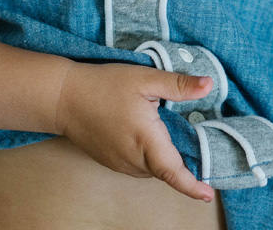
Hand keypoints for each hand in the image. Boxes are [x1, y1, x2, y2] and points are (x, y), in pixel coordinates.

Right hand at [54, 61, 216, 201]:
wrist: (63, 98)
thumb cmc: (104, 86)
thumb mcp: (145, 79)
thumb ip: (178, 85)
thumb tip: (209, 85)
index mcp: (146, 140)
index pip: (173, 172)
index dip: (192, 186)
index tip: (208, 194)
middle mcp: (133, 158)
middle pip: (166, 170)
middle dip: (184, 166)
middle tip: (201, 148)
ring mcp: (120, 163)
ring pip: (152, 169)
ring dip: (165, 160)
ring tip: (177, 139)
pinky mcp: (111, 162)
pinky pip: (138, 166)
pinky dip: (151, 159)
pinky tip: (151, 138)